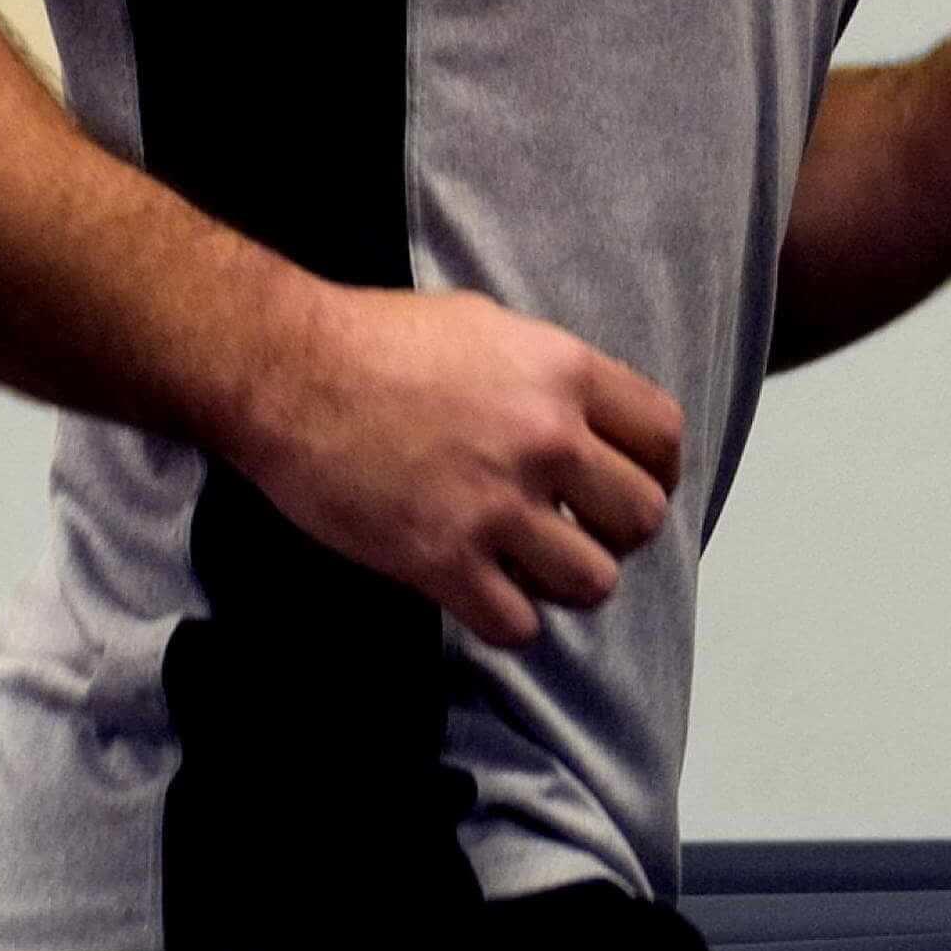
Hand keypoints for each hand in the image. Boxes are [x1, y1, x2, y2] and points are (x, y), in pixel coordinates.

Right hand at [234, 283, 684, 648]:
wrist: (287, 371)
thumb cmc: (378, 339)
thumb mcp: (487, 326)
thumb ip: (548, 375)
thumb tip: (585, 417)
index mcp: (564, 372)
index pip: (663, 437)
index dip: (655, 471)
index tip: (630, 486)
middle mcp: (547, 438)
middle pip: (641, 518)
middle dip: (613, 532)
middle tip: (576, 531)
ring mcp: (497, 504)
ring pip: (592, 583)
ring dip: (564, 582)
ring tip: (528, 566)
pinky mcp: (443, 560)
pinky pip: (518, 625)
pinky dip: (506, 620)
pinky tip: (482, 594)